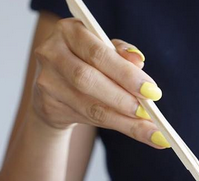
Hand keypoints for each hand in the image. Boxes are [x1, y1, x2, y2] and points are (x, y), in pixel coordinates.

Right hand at [32, 18, 168, 147]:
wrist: (57, 84)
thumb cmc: (87, 61)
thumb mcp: (105, 51)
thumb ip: (121, 54)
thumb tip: (139, 61)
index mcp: (69, 31)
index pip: (98, 53)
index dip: (126, 73)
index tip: (152, 91)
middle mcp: (52, 53)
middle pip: (88, 79)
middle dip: (122, 98)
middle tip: (148, 112)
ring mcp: (47, 81)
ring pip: (88, 106)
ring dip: (122, 120)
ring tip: (149, 130)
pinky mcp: (48, 106)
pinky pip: (87, 119)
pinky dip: (115, 125)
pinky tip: (135, 131)